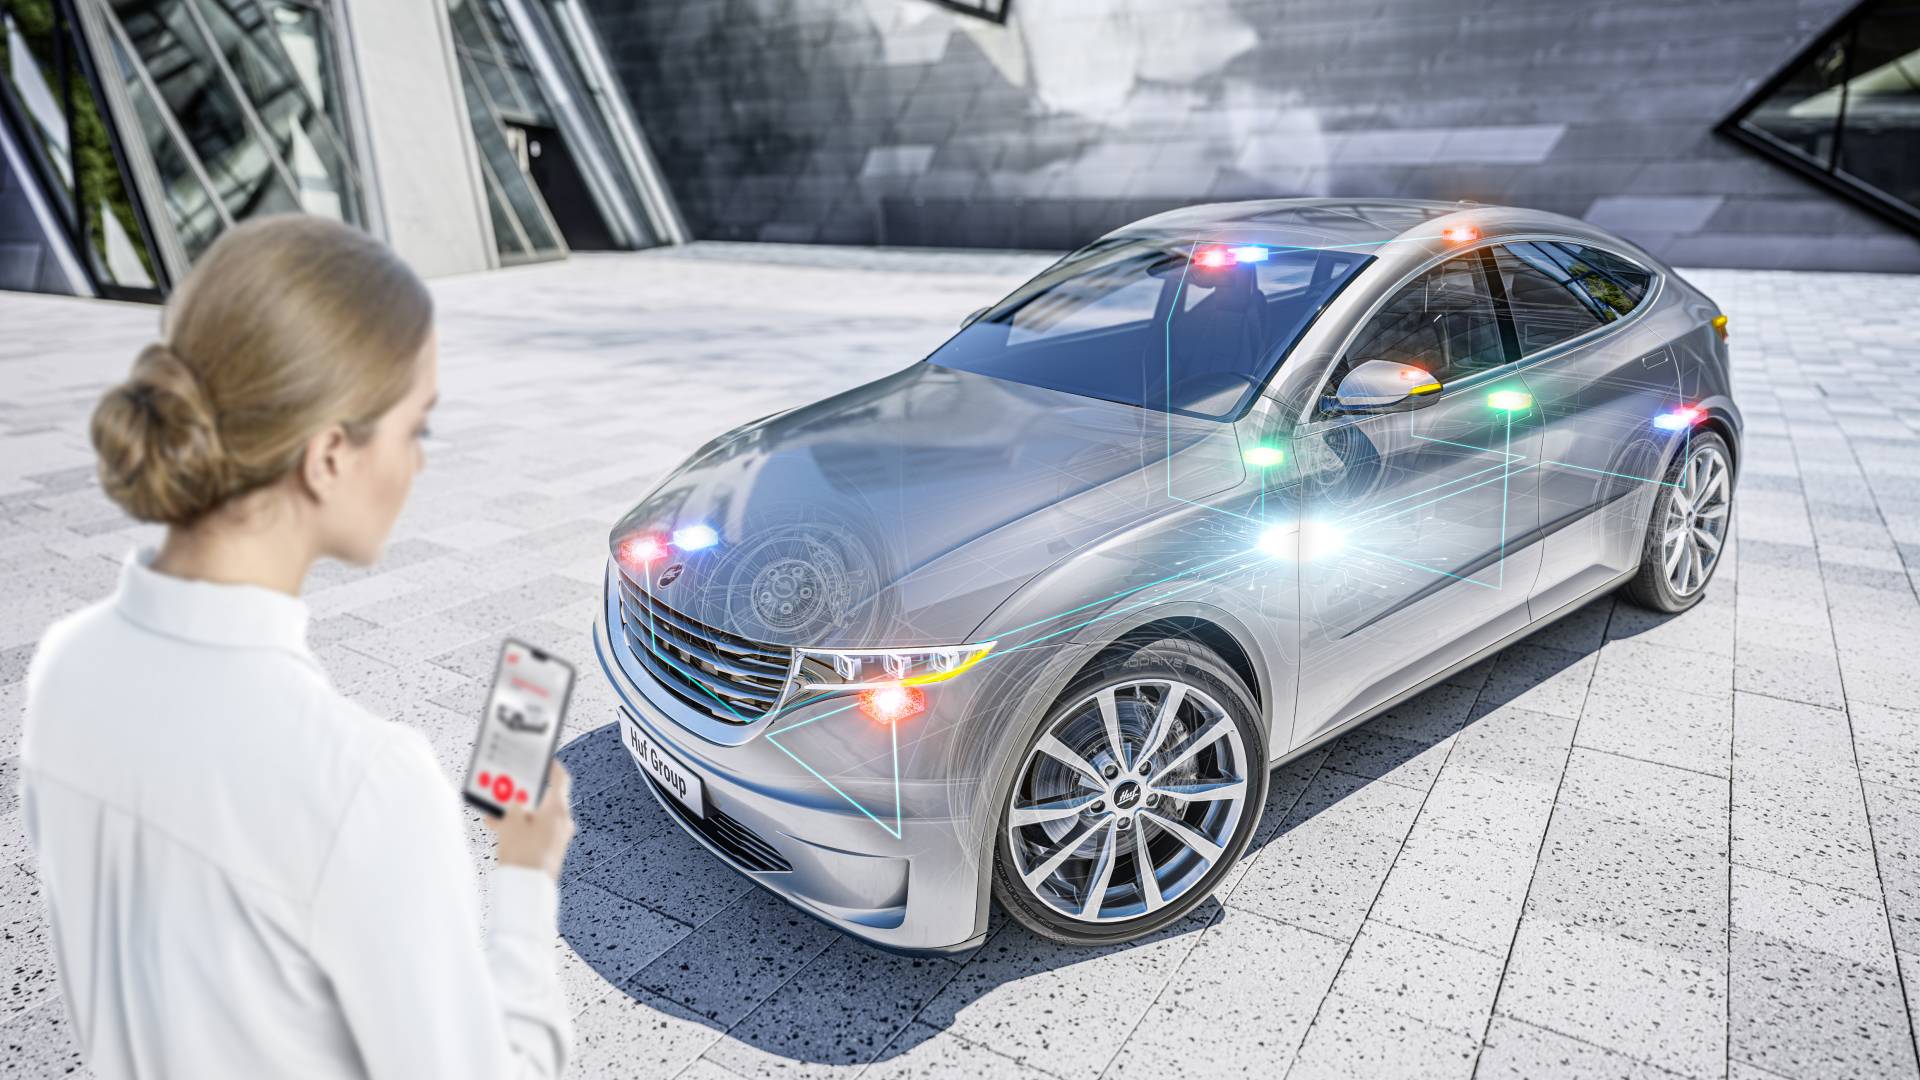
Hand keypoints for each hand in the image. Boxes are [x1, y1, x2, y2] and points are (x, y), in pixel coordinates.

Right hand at [486, 760, 575, 880]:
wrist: (526, 890)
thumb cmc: (523, 854)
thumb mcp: (511, 821)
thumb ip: (513, 804)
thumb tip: (515, 798)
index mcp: (558, 809)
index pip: (560, 779)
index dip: (551, 767)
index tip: (543, 759)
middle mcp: (562, 822)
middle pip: (543, 799)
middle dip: (522, 794)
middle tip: (507, 786)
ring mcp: (557, 837)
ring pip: (535, 817)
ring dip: (516, 812)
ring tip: (494, 810)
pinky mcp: (549, 851)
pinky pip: (533, 832)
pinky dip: (518, 827)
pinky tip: (497, 827)